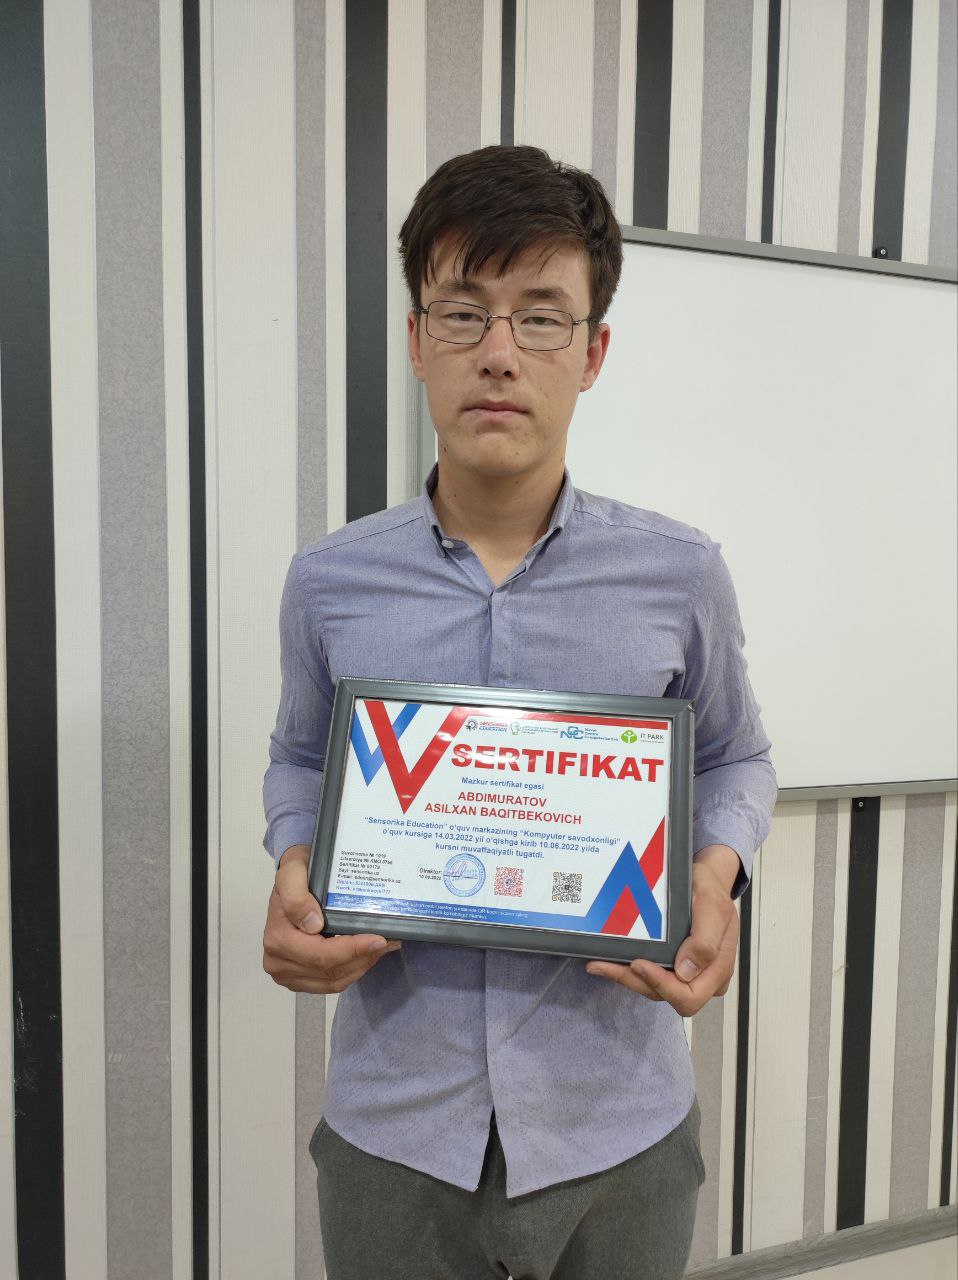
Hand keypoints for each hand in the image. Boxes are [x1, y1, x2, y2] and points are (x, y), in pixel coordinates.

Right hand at [263, 845, 400, 993]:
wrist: (291, 880)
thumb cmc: (295, 874)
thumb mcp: (292, 872)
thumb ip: (297, 895)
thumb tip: (313, 924)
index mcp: (277, 939)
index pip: (320, 955)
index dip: (352, 950)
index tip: (378, 939)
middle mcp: (278, 962)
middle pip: (329, 972)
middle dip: (363, 958)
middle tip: (388, 942)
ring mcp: (288, 974)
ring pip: (333, 982)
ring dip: (361, 967)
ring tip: (382, 948)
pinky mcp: (299, 980)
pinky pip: (330, 984)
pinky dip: (352, 971)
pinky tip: (366, 955)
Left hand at [585, 855, 739, 1015]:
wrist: (706, 880)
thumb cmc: (711, 892)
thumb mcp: (713, 907)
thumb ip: (706, 940)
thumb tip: (686, 971)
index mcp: (718, 968)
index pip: (690, 995)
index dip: (662, 985)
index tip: (638, 964)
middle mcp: (702, 977)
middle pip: (666, 997)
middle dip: (636, 982)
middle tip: (608, 965)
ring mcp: (684, 973)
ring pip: (652, 989)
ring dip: (626, 978)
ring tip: (600, 964)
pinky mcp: (669, 966)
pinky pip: (647, 977)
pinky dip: (627, 970)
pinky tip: (607, 960)